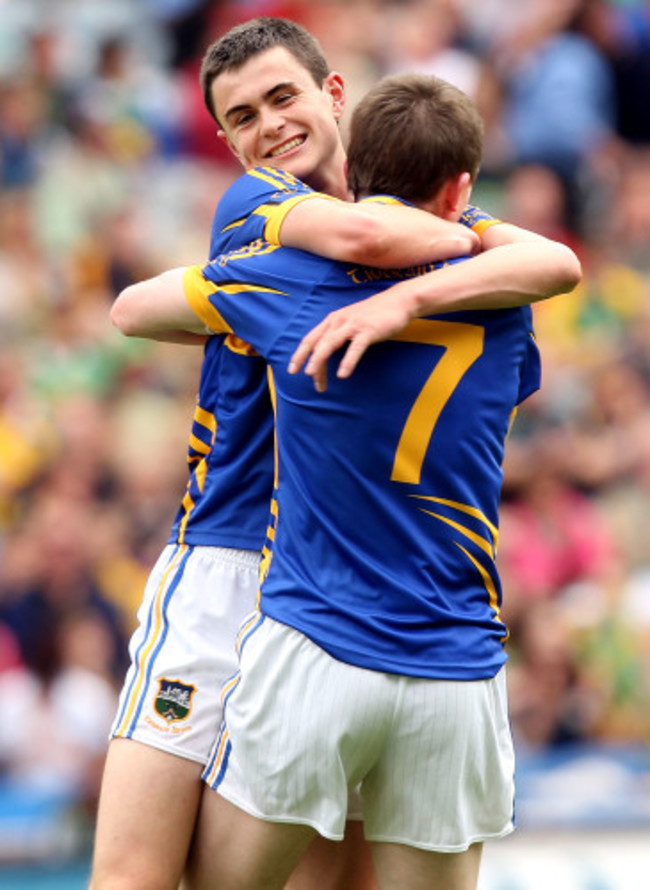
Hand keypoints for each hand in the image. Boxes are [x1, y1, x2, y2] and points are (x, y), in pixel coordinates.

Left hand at [288, 288, 413, 390]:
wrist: (399, 301)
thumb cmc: (375, 315)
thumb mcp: (351, 322)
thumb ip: (339, 335)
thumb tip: (328, 353)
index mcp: (333, 320)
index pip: (311, 338)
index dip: (299, 354)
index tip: (292, 369)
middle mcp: (339, 321)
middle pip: (316, 343)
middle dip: (306, 361)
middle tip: (302, 377)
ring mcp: (353, 325)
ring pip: (330, 344)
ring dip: (319, 361)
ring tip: (314, 377)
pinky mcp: (368, 331)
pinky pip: (355, 348)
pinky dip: (347, 362)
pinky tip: (343, 374)